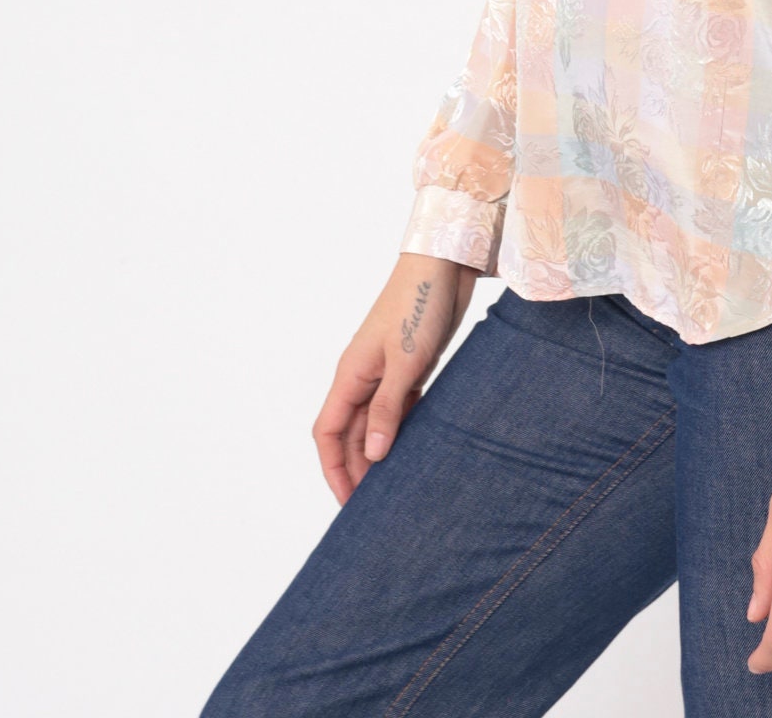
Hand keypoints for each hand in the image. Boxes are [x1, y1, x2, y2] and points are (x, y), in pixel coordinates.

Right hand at [312, 253, 476, 503]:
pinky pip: (397, 408)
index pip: (327, 433)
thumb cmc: (420, 305)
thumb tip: (371, 455)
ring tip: (394, 488)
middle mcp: (362, 376)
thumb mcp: (405, 361)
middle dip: (356, 469)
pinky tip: (415, 451)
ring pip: (373, 423)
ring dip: (379, 453)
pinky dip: (401, 431)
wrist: (444, 265)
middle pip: (349, 433)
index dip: (333, 469)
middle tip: (374, 507)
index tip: (347, 503)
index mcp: (350, 374)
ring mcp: (385, 371)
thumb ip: (387, 408)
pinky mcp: (410, 367)